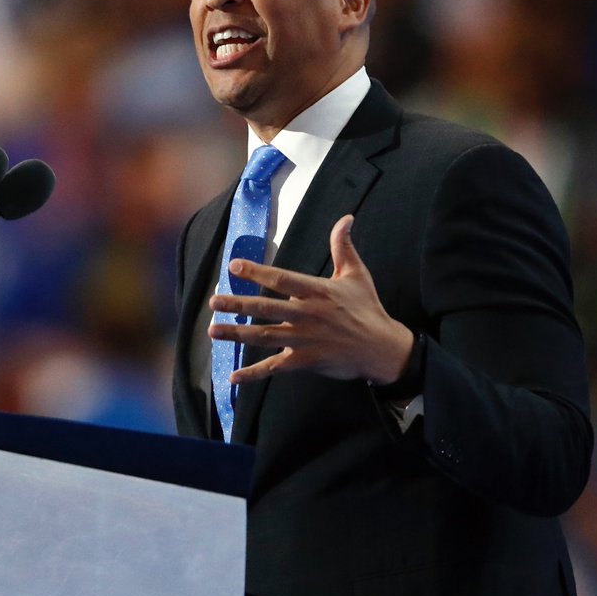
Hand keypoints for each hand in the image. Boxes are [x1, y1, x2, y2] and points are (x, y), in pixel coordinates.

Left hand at [208, 215, 413, 384]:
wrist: (383, 349)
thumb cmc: (368, 309)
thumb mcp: (356, 275)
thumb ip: (343, 247)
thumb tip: (346, 218)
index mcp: (317, 291)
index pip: (281, 279)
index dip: (257, 273)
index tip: (233, 266)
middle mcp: (307, 314)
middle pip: (266, 308)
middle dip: (237, 305)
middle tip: (213, 302)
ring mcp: (305, 340)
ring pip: (264, 337)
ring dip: (237, 335)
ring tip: (212, 330)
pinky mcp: (306, 361)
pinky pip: (275, 367)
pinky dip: (254, 374)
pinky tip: (233, 377)